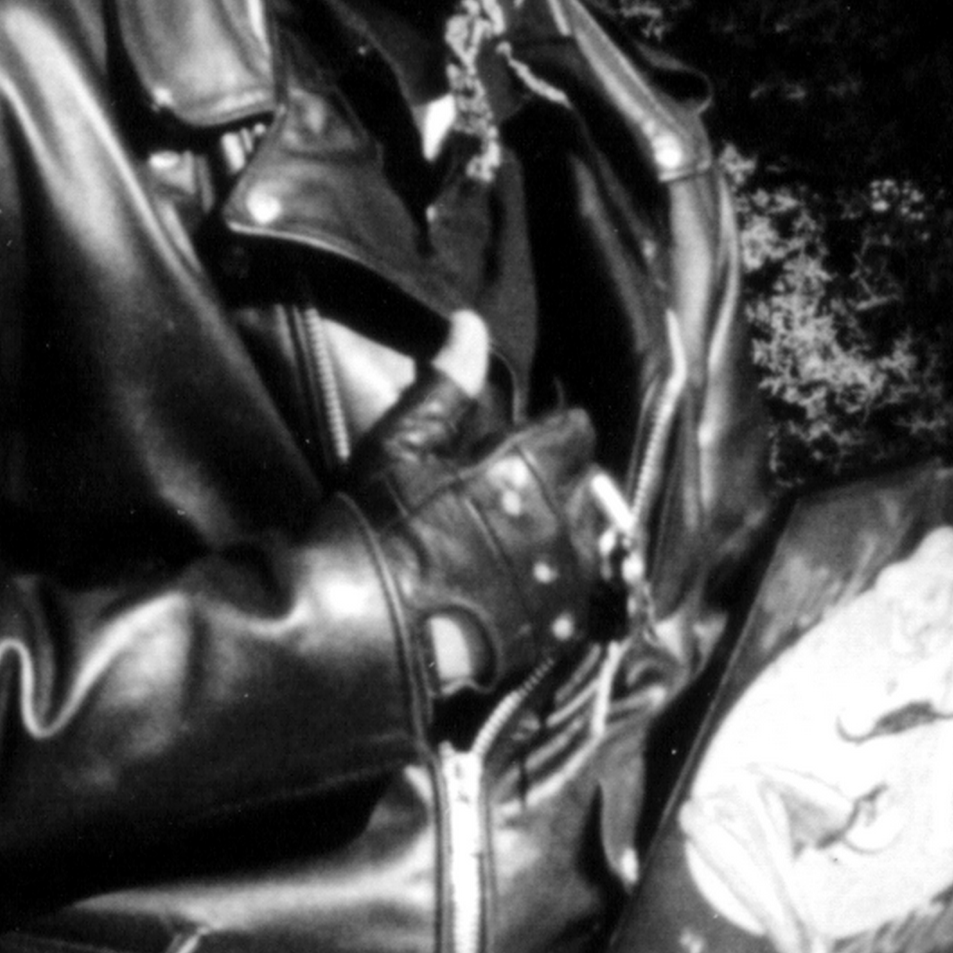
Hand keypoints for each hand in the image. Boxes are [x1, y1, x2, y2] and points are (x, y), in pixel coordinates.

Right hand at [340, 311, 603, 712]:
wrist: (364, 630)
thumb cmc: (378, 525)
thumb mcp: (403, 444)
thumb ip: (448, 384)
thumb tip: (472, 322)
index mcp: (532, 465)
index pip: (575, 430)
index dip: (547, 433)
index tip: (515, 446)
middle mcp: (563, 517)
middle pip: (587, 481)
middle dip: (557, 480)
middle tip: (507, 492)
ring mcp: (566, 575)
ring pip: (588, 534)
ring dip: (562, 530)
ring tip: (513, 539)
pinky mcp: (560, 624)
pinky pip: (581, 588)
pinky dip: (560, 580)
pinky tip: (520, 582)